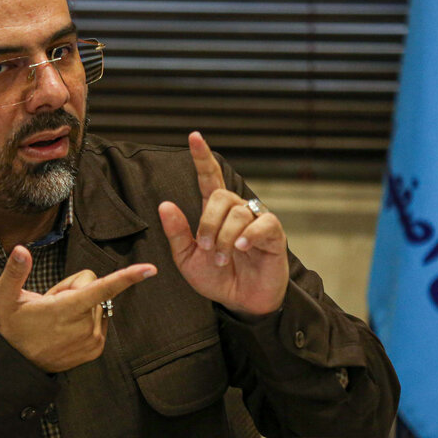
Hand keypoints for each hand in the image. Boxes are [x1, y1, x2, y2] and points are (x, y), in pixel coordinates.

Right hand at [0, 247, 156, 372]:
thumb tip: (19, 249)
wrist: (17, 363)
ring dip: (80, 305)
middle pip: (94, 285)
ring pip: (98, 303)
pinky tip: (65, 328)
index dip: (127, 277)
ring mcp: (92, 339)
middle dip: (74, 288)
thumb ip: (14, 272)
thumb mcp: (2, 297)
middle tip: (51, 303)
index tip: (151, 269)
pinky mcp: (96, 349)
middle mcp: (85, 325)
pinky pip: (99, 319)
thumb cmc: (10, 326)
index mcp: (67, 309)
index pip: (102, 288)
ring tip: (56, 318)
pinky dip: (84, 319)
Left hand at [158, 131, 288, 317]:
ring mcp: (256, 220)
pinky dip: (248, 235)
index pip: (209, 177)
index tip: (194, 136)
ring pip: (239, 213)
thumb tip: (164, 204)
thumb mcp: (187, 258)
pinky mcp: (273, 234)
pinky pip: (263, 224)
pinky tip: (241, 248)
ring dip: (225, 239)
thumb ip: (177, 233)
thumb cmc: (216, 277)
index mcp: (215, 212)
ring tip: (221, 259)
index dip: (202, 157)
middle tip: (206, 249)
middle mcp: (237, 210)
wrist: (240, 302)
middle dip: (208, 223)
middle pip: (221, 196)